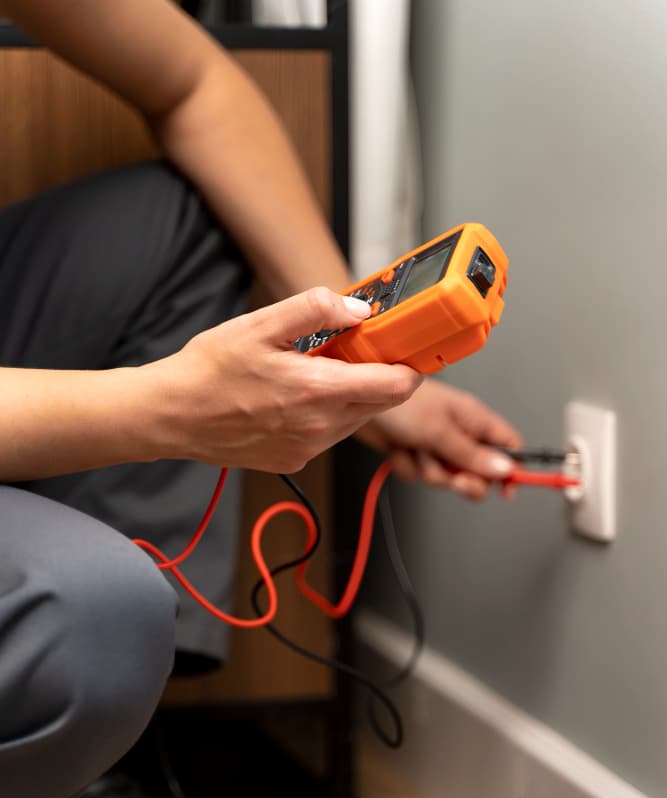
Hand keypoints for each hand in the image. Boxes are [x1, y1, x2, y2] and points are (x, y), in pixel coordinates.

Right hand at [149, 288, 422, 472]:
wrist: (173, 416)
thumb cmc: (209, 371)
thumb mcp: (260, 324)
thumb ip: (315, 310)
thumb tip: (358, 309)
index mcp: (317, 391)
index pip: (396, 387)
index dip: (410, 365)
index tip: (407, 348)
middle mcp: (319, 427)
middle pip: (381, 404)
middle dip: (379, 376)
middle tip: (356, 350)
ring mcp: (308, 448)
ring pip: (356, 420)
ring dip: (351, 395)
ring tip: (318, 371)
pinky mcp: (295, 459)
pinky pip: (329, 435)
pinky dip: (327, 414)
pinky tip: (296, 396)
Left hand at [355, 379, 522, 499]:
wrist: (360, 398)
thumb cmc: (403, 403)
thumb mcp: (441, 432)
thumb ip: (472, 455)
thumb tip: (506, 470)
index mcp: (474, 420)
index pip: (508, 447)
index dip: (511, 469)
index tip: (507, 489)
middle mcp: (458, 432)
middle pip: (477, 471)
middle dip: (461, 478)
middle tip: (451, 474)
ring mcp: (435, 444)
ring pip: (444, 477)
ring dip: (427, 469)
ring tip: (416, 448)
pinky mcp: (414, 452)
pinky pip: (418, 474)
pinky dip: (407, 466)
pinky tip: (399, 448)